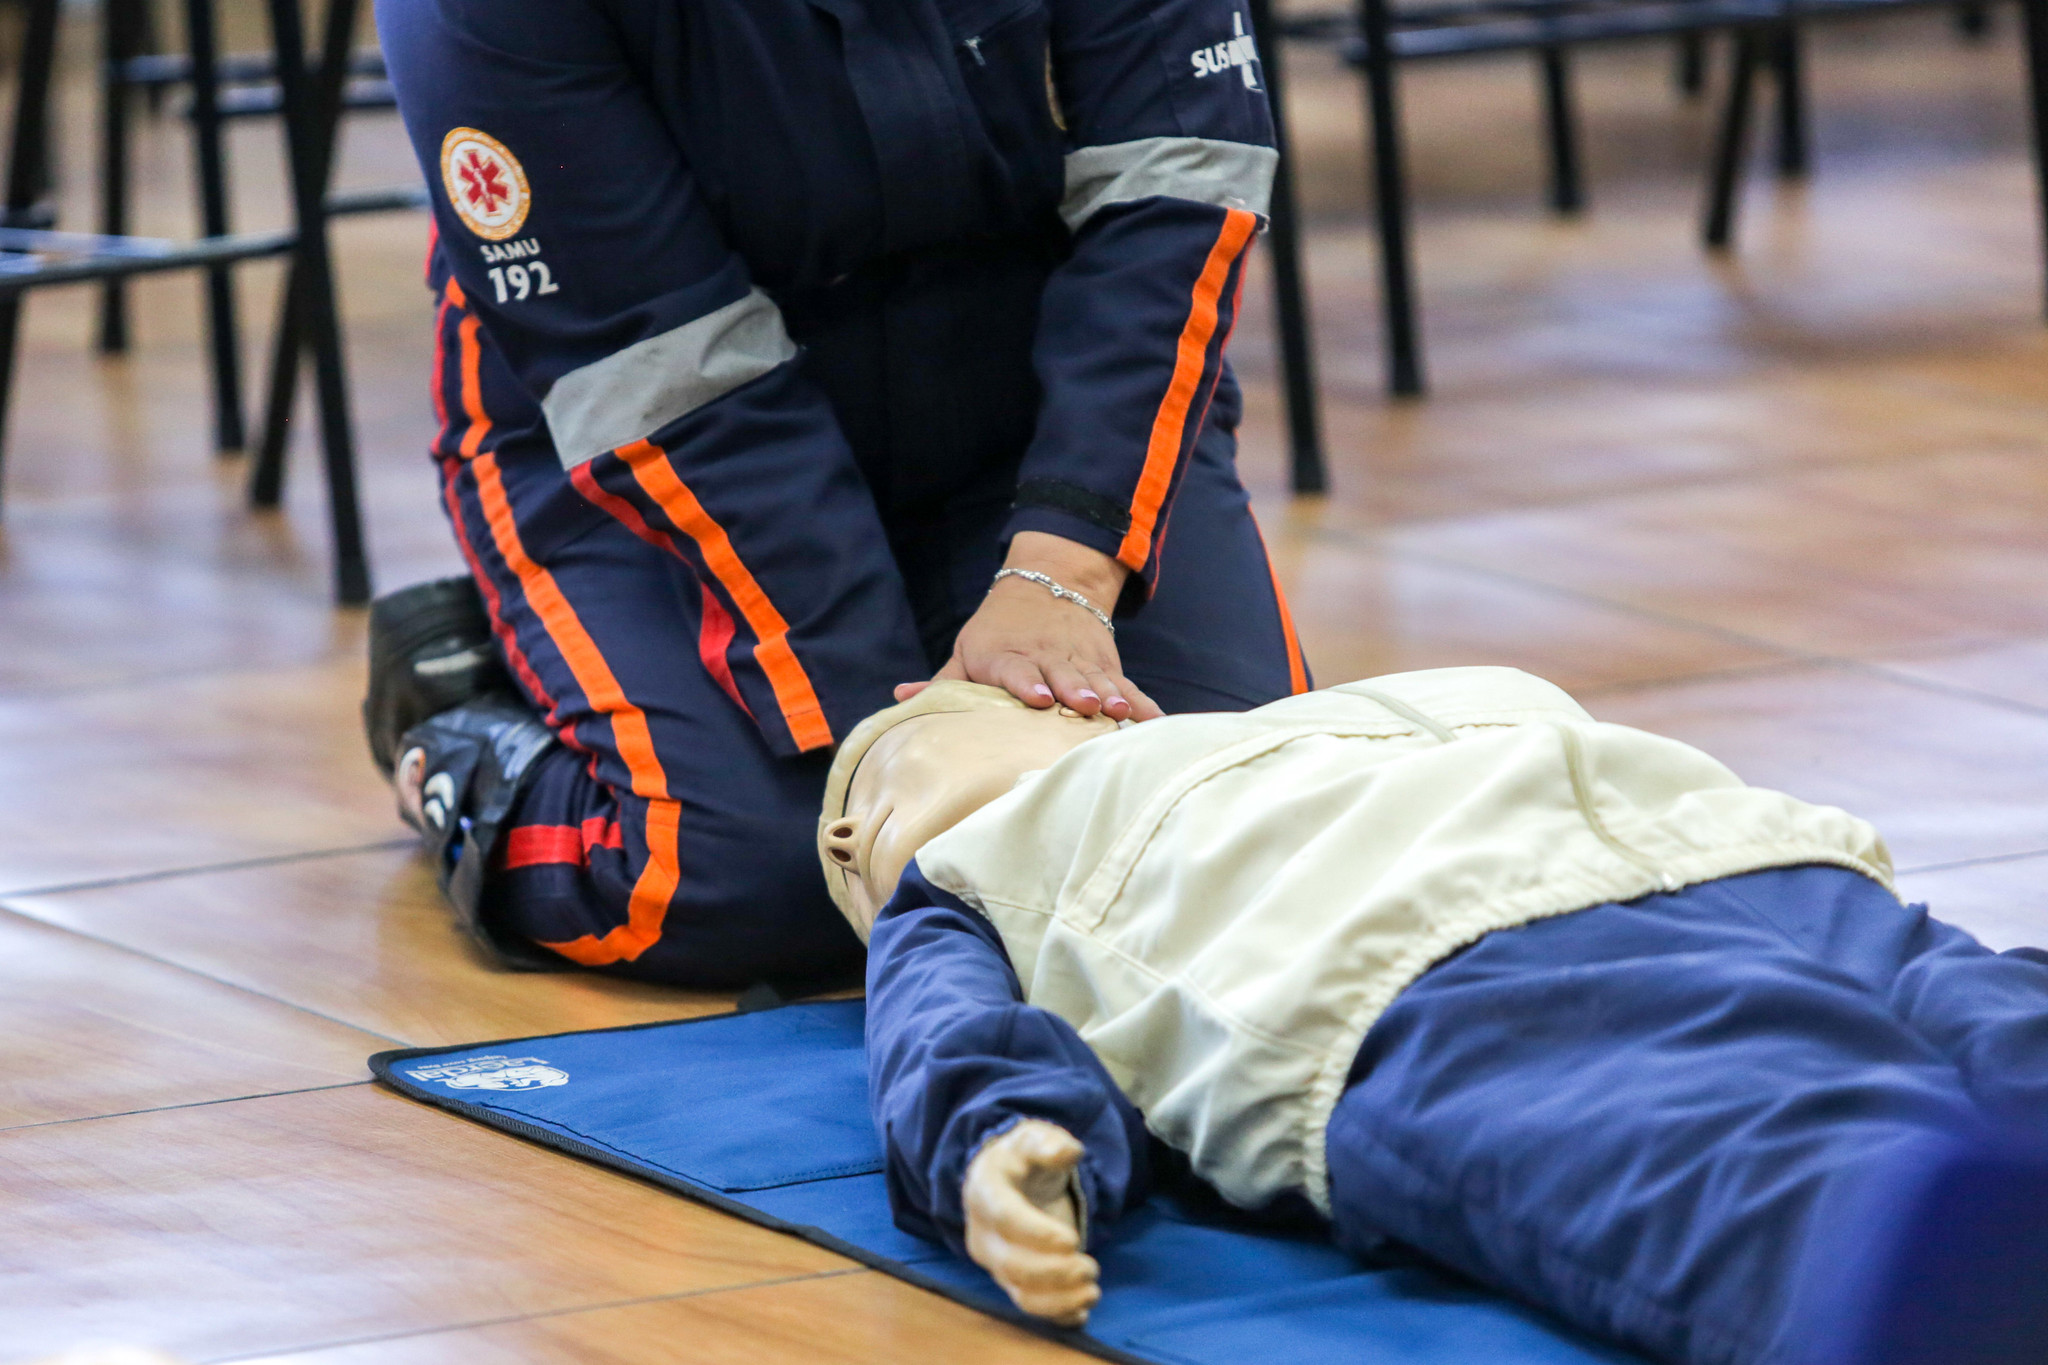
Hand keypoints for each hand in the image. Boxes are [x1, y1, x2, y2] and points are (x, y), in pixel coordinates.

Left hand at [895, 532, 1162, 721]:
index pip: (1015, 669)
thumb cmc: (998, 631)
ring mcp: (1079, 660)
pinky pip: (1124, 685)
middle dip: (1073, 690)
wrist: (1051, 583)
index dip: (1026, 683)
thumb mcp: (967, 651)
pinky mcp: (1105, 665)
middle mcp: (1046, 656)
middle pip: (1061, 674)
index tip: (1037, 698)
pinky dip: (1140, 702)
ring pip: (1096, 679)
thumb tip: (900, 699)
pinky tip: (1152, 722)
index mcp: (1006, 655)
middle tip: (1083, 706)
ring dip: (1109, 696)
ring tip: (1120, 713)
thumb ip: (941, 682)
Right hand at [963, 1119, 1100, 1327]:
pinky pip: (1030, 1307)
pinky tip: (1081, 1313)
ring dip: (1057, 1300)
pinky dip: (1056, 1316)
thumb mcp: (1035, 1138)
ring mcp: (997, 1263)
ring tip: (1092, 1291)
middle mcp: (984, 1234)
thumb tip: (1066, 1152)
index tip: (1073, 1240)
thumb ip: (1049, 1142)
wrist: (1013, 1180)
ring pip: (1019, 1294)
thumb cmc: (1024, 1158)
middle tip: (1090, 1267)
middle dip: (1053, 1272)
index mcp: (985, 1192)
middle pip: (1011, 1265)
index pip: (1004, 1218)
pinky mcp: (1013, 1282)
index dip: (1036, 1234)